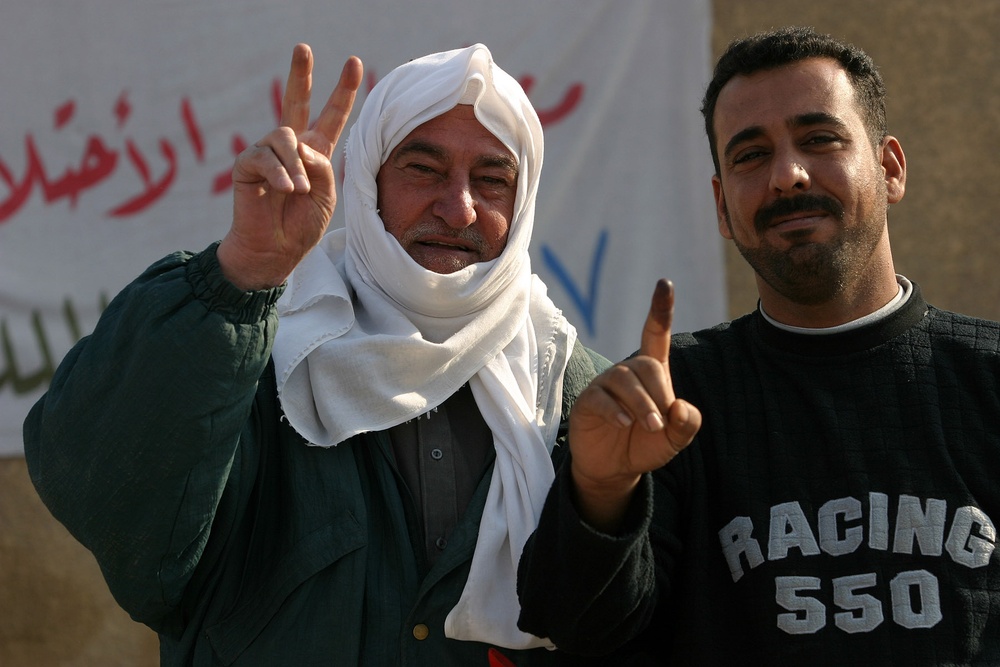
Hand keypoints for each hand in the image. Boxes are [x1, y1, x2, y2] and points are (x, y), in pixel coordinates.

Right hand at [217, 44, 363, 289]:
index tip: (355, 64)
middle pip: (296, 102)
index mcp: (315, 152)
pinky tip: (284, 189)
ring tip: (297, 191)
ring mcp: (267, 153)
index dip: (344, 91)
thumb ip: (322, 167)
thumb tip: (301, 144)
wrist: (275, 251)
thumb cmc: (302, 226)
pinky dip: (278, 174)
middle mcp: (291, 147)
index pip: (332, 116)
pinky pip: (264, 157)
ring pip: (284, 136)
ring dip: (295, 166)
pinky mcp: (247, 165)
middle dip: (301, 74)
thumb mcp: (326, 197)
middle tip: (303, 48)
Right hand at [568, 279, 700, 530]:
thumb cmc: (645, 445)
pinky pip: (600, 398)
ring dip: (640, 404)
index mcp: (652, 374)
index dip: (660, 310)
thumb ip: (687, 424)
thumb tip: (680, 407)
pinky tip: (624, 424)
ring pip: (623, 380)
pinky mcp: (587, 403)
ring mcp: (605, 386)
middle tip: (660, 423)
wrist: (614, 469)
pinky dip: (615, 410)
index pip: (656, 335)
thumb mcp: (675, 440)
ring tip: (649, 427)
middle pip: (644, 364)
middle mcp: (627, 373)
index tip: (665, 283)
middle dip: (658, 393)